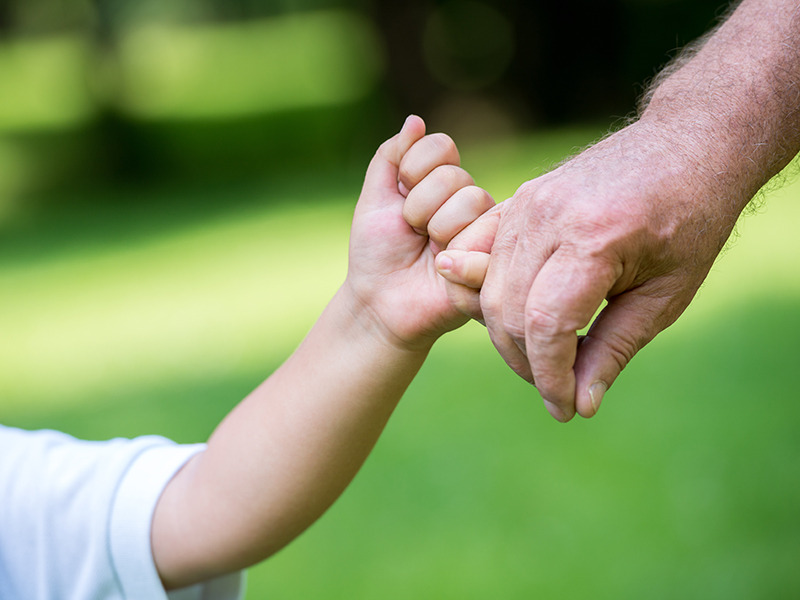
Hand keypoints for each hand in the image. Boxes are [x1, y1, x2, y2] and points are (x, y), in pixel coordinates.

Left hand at [345, 116, 494, 350]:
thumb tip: (415, 120)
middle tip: (412, 234)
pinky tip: (445, 270)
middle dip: (418, 208)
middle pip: (454, 176)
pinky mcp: (495, 256)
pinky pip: (487, 234)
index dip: (412, 172)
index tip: (397, 202)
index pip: (441, 146)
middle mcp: (467, 200)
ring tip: (431, 254)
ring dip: (437, 231)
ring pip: (471, 201)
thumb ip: (390, 157)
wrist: (380, 303)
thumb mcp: (374, 200)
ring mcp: (484, 227)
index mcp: (441, 182)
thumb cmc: (377, 254)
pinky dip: (457, 254)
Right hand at [439, 120, 741, 420]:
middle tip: (559, 388)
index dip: (550, 377)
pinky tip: (517, 320)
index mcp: (595, 238)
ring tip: (545, 358)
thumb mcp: (666, 295)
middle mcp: (549, 216)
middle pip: (508, 312)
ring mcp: (527, 203)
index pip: (547, 325)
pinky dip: (495, 297)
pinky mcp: (519, 200)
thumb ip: (615, 349)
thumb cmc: (690, 220)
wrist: (687, 145)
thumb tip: (581, 404)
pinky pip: (486, 258)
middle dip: (527, 363)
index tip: (565, 408)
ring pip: (491, 290)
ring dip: (509, 336)